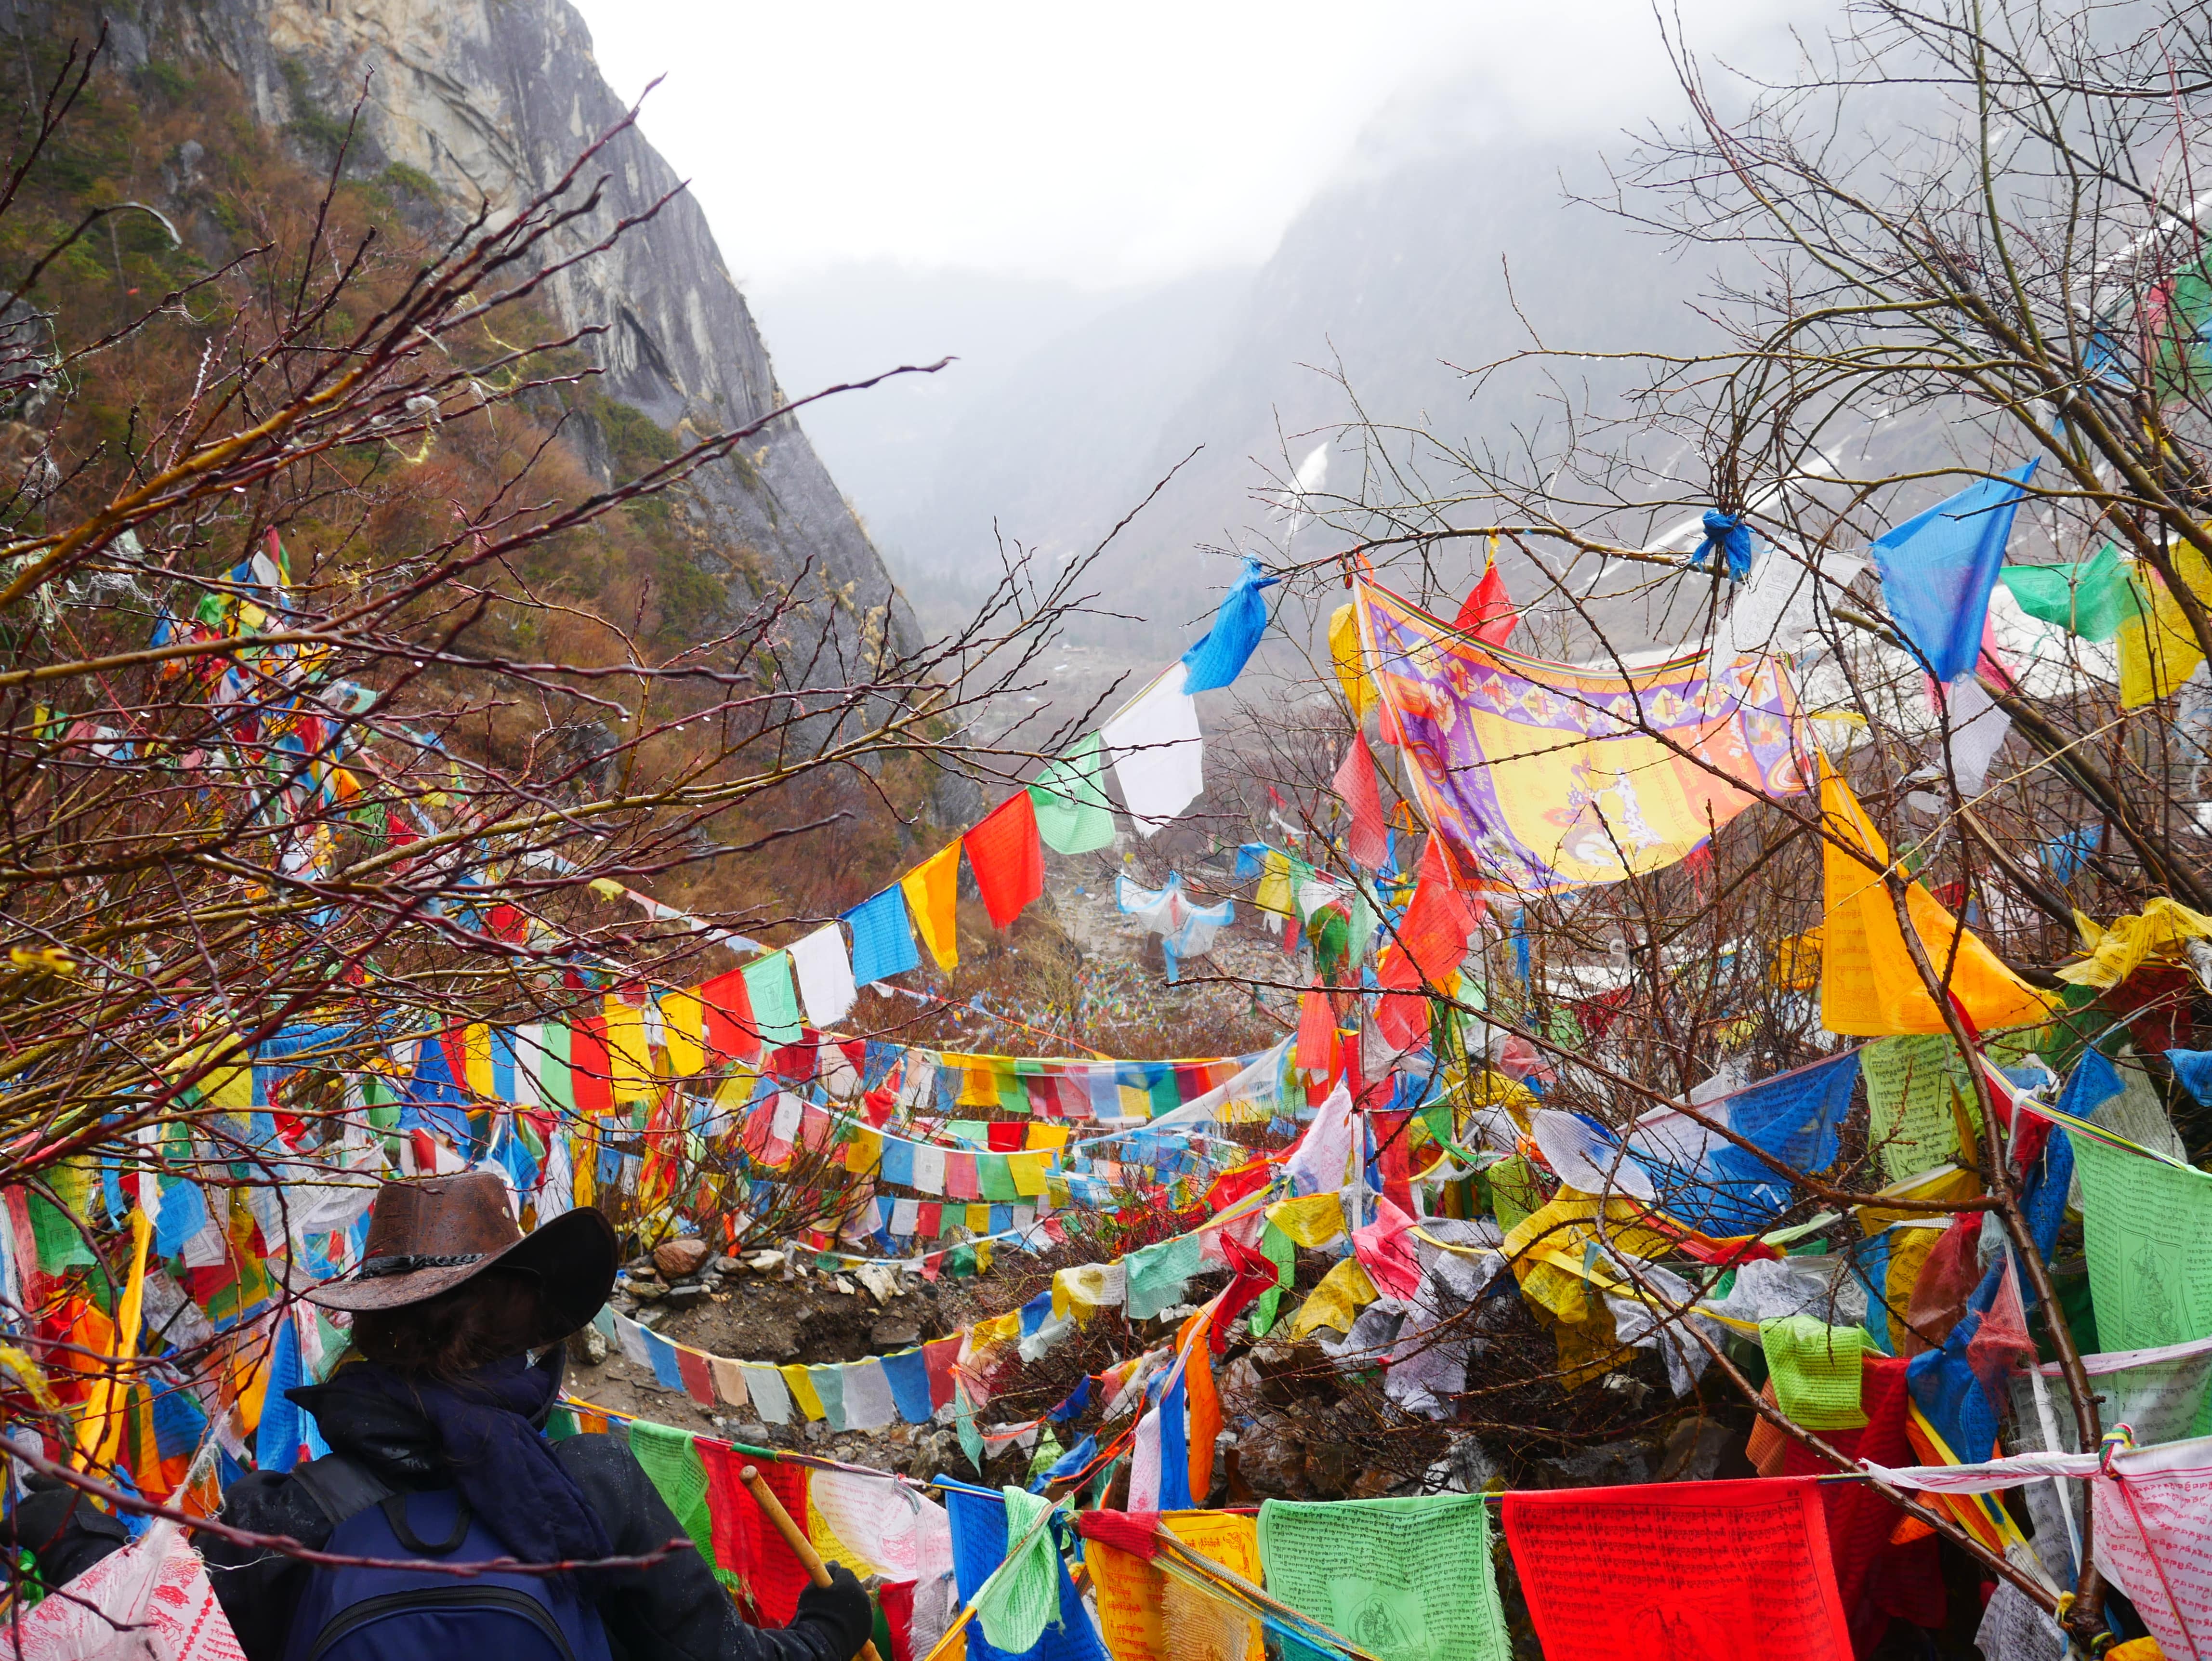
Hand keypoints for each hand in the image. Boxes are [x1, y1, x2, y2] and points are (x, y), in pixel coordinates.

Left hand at [0, 1473, 128, 1586]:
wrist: (82, 1544)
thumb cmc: (93, 1533)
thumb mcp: (89, 1517)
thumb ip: (78, 1516)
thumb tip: (77, 1524)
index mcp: (68, 1492)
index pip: (47, 1482)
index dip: (34, 1480)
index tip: (26, 1478)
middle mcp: (48, 1495)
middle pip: (29, 1500)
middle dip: (28, 1510)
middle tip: (32, 1525)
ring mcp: (33, 1507)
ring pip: (17, 1514)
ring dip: (20, 1523)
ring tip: (26, 1537)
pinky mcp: (18, 1522)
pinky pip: (3, 1529)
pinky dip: (5, 1536)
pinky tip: (10, 1543)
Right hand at [793, 1562, 874, 1657]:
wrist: (824, 1642)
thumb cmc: (815, 1613)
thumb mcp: (813, 1589)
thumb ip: (825, 1572)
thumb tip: (834, 1563)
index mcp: (849, 1582)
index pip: (843, 1573)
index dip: (834, 1580)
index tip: (826, 1587)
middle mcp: (861, 1594)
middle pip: (853, 1588)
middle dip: (844, 1592)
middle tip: (831, 1602)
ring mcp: (866, 1611)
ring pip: (858, 1603)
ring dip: (850, 1606)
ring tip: (836, 1615)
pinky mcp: (867, 1627)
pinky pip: (860, 1619)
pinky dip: (853, 1620)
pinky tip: (842, 1625)